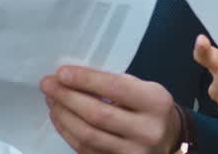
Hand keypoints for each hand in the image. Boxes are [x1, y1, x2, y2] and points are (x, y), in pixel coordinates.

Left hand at [41, 67, 180, 153]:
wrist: (168, 139)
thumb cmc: (149, 107)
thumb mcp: (143, 88)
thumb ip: (114, 83)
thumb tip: (72, 78)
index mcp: (156, 102)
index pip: (116, 88)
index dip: (86, 80)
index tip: (62, 72)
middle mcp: (147, 130)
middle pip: (97, 114)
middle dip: (67, 97)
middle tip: (48, 84)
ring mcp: (133, 152)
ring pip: (88, 135)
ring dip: (63, 115)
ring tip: (51, 99)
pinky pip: (85, 149)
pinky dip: (68, 132)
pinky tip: (60, 117)